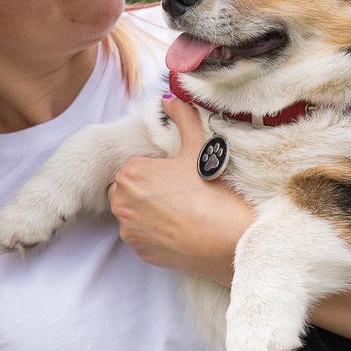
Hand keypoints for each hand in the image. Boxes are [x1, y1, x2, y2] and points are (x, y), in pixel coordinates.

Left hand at [107, 96, 252, 279]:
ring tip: (180, 211)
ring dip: (148, 210)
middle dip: (146, 189)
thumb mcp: (198, 147)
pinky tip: (179, 228)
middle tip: (178, 192)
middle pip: (129, 190)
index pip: (136, 166)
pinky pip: (142, 237)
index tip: (177, 175)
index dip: (157, 169)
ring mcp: (129, 231)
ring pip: (133, 214)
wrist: (228, 239)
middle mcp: (121, 203)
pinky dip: (155, 232)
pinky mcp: (140, 252)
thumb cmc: (212, 191)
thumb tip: (170, 98)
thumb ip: (182, 119)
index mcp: (130, 174)